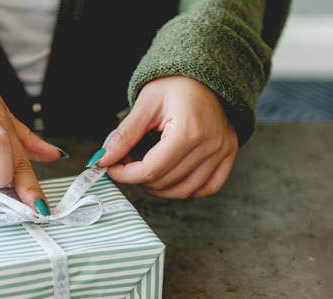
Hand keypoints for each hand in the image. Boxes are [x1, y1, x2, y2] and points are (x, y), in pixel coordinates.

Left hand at [97, 76, 237, 198]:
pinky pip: (209, 187)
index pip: (151, 169)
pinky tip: (171, 179)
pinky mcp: (229, 153)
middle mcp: (209, 144)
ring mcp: (222, 151)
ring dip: (160, 189)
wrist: (205, 72)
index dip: (126, 175)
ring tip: (146, 172)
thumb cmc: (177, 82)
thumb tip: (103, 158)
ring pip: (186, 191)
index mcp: (188, 130)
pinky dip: (188, 190)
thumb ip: (124, 135)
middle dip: (139, 179)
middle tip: (126, 164)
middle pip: (166, 182)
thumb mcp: (145, 105)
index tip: (111, 168)